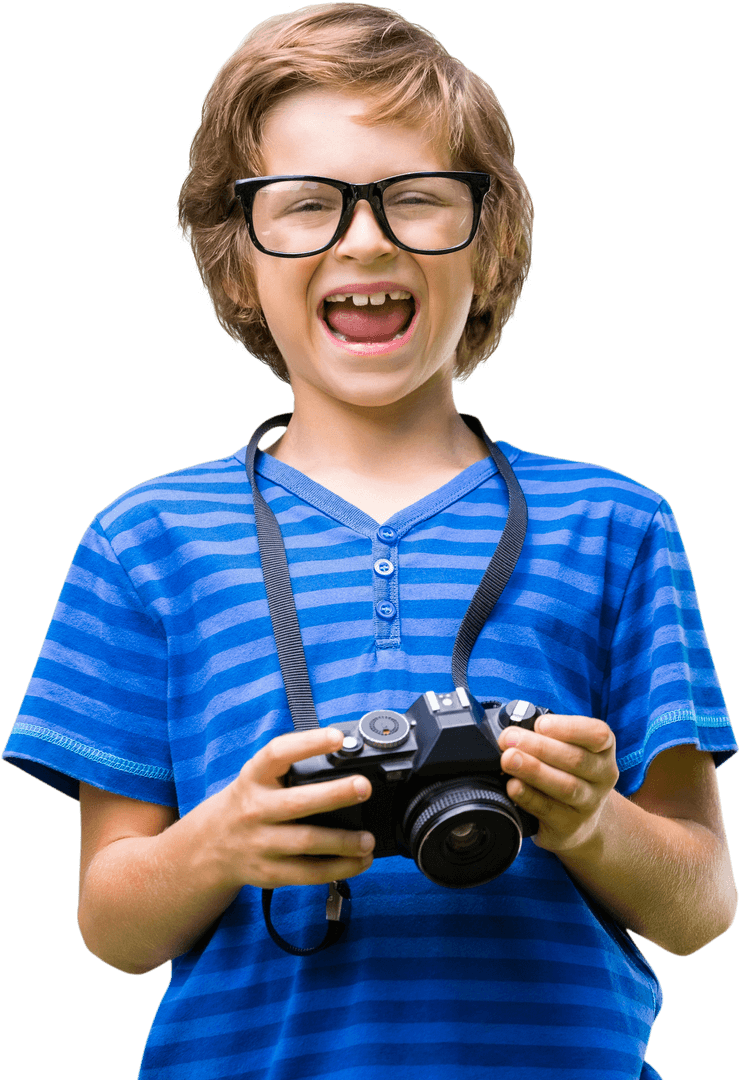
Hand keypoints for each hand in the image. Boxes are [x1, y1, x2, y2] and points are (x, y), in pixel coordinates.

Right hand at [215, 727, 374, 889]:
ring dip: (343, 842)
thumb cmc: (250, 802)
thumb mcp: (258, 778)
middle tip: (364, 787)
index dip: (308, 743)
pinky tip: (359, 861)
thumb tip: (345, 753)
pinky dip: (339, 869)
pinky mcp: (270, 871)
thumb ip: (292, 768)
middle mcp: (254, 809)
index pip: (278, 754)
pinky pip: (308, 873)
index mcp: (254, 777)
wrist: (212, 845)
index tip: (337, 737)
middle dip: (334, 794)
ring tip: (368, 839)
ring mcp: (260, 843)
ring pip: (306, 843)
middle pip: (297, 802)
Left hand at [497, 714, 618, 853]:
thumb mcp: (568, 749)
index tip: (540, 724)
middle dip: (539, 746)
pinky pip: (548, 810)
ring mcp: (589, 804)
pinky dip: (528, 796)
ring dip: (533, 770)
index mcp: (603, 749)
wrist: (579, 820)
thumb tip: (513, 729)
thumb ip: (547, 737)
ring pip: (566, 786)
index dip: (569, 728)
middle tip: (509, 739)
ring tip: (508, 759)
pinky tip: (513, 786)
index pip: (598, 734)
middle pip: (576, 759)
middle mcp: (602, 776)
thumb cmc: (566, 772)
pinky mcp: (569, 826)